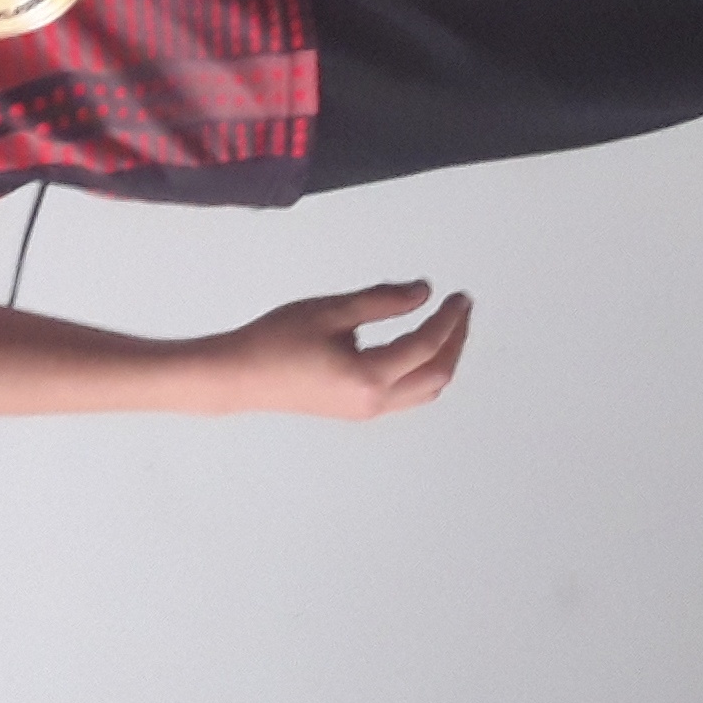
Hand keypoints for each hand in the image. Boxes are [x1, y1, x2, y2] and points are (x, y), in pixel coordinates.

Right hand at [206, 280, 470, 421]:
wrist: (240, 376)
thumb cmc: (277, 339)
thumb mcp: (331, 310)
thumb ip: (382, 300)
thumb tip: (423, 292)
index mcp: (370, 377)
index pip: (426, 347)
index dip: (448, 319)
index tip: (460, 296)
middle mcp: (374, 402)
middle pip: (436, 376)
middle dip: (455, 341)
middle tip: (461, 309)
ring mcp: (366, 410)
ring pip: (424, 391)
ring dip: (442, 359)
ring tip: (446, 327)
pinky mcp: (356, 410)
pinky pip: (406, 395)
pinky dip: (423, 372)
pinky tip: (417, 349)